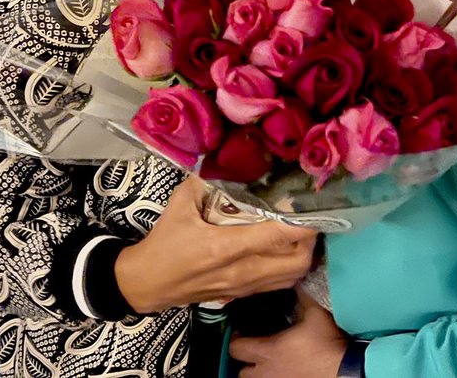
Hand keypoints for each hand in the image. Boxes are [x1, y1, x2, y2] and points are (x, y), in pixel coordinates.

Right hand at [115, 178, 316, 312]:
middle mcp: (242, 270)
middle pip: (296, 261)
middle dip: (309, 240)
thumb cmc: (164, 244)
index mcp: (227, 246)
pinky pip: (277, 285)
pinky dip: (289, 269)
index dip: (301, 223)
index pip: (276, 236)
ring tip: (299, 235)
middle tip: (306, 219)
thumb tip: (219, 160)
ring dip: (302, 256)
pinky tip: (283, 252)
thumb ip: (201, 180)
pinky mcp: (240, 295)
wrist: (146, 284)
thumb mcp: (179, 205)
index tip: (310, 206)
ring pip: (291, 277)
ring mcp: (243, 287)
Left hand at [230, 287, 347, 377]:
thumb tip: (295, 281)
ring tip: (267, 363)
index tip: (241, 332)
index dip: (235, 339)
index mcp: (267, 351)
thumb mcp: (314, 313)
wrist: (344, 370)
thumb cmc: (325, 342)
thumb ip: (301, 297)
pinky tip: (283, 370)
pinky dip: (273, 377)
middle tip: (254, 350)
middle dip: (245, 362)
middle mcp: (267, 372)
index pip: (236, 348)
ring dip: (258, 373)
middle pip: (241, 373)